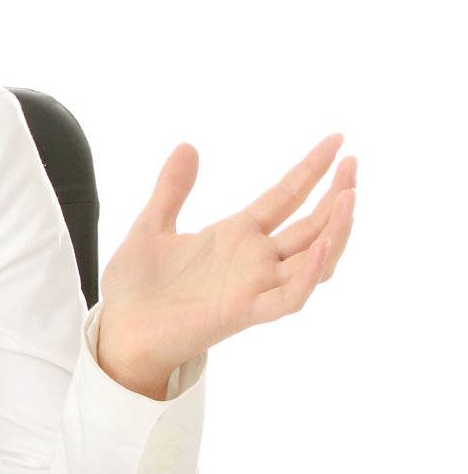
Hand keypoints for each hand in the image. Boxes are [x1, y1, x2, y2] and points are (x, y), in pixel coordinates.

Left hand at [97, 133, 357, 391]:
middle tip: (354, 163)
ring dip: (335, 232)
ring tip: (349, 198)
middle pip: (310, 226)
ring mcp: (253, 287)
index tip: (337, 141)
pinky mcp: (244, 313)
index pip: (285, 198)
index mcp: (235, 236)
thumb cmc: (136, 288)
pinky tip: (322, 248)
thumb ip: (171, 189)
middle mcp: (253, 261)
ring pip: (313, 261)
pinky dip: (309, 276)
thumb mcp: (151, 226)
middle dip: (335, 196)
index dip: (311, 170)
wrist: (118, 332)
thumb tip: (188, 146)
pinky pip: (289, 298)